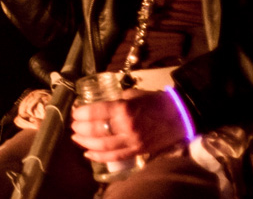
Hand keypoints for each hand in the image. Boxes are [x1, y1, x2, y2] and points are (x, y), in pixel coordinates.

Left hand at [71, 89, 190, 162]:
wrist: (179, 116)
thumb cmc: (153, 101)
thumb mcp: (130, 95)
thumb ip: (113, 102)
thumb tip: (93, 106)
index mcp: (123, 108)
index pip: (95, 112)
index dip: (80, 113)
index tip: (74, 112)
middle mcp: (126, 126)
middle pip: (95, 130)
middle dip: (80, 128)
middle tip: (73, 125)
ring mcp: (132, 141)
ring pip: (102, 146)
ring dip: (85, 142)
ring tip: (76, 138)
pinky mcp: (137, 151)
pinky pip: (115, 157)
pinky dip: (99, 156)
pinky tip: (88, 153)